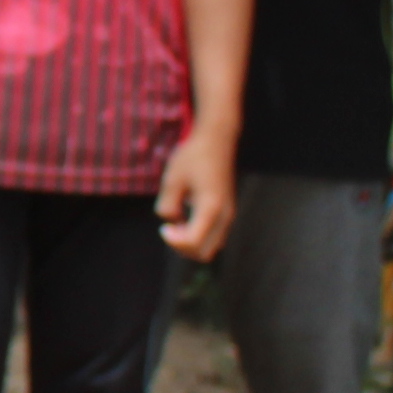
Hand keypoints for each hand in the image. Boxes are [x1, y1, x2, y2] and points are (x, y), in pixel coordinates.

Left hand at [157, 128, 237, 258]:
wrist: (216, 140)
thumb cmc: (192, 157)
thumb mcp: (172, 180)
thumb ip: (167, 206)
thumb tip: (171, 222)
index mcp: (211, 207)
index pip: (194, 243)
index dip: (174, 242)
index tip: (163, 228)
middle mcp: (225, 215)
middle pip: (205, 252)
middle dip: (183, 247)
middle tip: (168, 229)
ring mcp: (229, 215)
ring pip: (212, 247)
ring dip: (191, 243)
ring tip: (176, 224)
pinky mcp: (227, 212)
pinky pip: (214, 236)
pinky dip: (198, 236)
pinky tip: (185, 219)